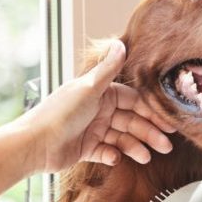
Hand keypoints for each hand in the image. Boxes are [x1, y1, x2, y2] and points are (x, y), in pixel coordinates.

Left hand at [19, 39, 176, 172]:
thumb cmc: (59, 114)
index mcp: (100, 93)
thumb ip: (107, 69)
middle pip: (130, 121)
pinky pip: (106, 152)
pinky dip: (113, 155)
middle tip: (166, 145)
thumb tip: (120, 43)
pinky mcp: (85, 149)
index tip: (167, 122)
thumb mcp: (88, 88)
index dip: (150, 111)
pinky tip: (117, 158)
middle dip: (148, 133)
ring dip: (135, 146)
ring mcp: (92, 130)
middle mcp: (97, 110)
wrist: (34, 144)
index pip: (133, 101)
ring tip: (146, 157)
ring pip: (121, 138)